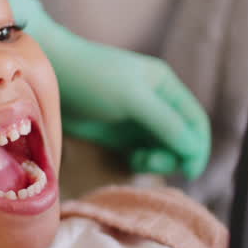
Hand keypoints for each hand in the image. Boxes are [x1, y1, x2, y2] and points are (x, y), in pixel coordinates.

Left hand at [0, 0, 209, 178]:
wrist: (49, 75)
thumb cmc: (93, 80)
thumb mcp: (134, 99)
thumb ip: (166, 124)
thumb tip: (193, 150)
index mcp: (166, 87)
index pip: (195, 122)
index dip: (198, 148)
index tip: (189, 172)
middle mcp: (156, 103)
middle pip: (181, 139)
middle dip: (172, 155)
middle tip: (148, 162)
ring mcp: (136, 119)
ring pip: (161, 149)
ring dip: (156, 160)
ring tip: (136, 161)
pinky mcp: (116, 134)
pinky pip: (140, 153)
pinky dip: (140, 161)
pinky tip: (128, 160)